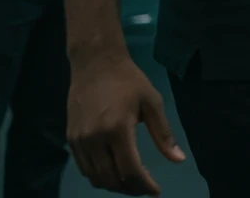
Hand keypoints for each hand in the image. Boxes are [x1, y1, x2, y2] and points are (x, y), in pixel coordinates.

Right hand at [67, 51, 185, 194]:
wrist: (95, 63)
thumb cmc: (128, 80)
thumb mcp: (152, 102)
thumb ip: (163, 134)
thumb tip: (178, 159)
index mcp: (117, 130)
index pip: (130, 170)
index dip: (144, 186)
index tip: (156, 192)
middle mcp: (95, 139)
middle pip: (111, 179)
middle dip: (131, 189)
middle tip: (145, 188)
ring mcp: (80, 141)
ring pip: (96, 178)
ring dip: (114, 186)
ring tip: (132, 182)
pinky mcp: (71, 139)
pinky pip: (85, 168)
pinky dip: (100, 176)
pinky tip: (114, 171)